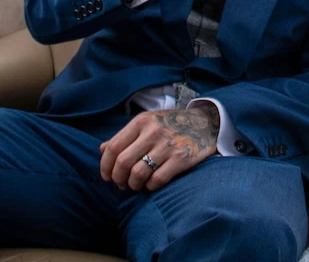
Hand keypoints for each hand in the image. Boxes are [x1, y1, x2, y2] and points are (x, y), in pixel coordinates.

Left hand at [99, 106, 219, 191]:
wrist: (206, 123)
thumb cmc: (171, 124)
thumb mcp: (148, 122)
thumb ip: (126, 136)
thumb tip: (102, 149)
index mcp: (141, 122)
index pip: (113, 147)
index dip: (105, 166)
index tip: (107, 176)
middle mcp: (152, 132)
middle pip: (123, 163)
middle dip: (118, 179)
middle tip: (121, 184)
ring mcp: (167, 146)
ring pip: (138, 174)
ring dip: (133, 185)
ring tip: (136, 186)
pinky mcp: (181, 159)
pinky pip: (157, 180)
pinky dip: (150, 187)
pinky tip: (151, 185)